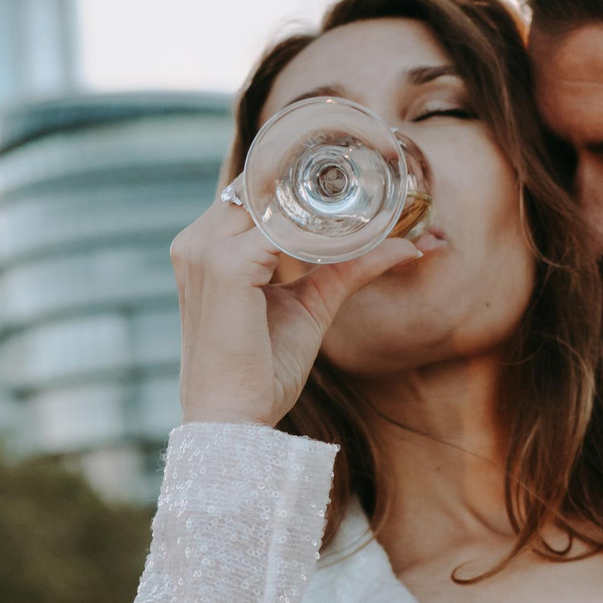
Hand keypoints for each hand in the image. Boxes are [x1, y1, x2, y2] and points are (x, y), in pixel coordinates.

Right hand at [170, 194, 421, 427]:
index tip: (353, 184)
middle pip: (261, 184)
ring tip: (370, 205)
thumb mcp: (311, 305)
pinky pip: (281, 231)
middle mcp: (197, 241)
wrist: (233, 420)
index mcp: (205, 247)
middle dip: (313, 184)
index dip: (299, 182)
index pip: (253, 191)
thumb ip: (347, 267)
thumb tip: (405, 246)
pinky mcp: (225, 268)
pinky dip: (319, 232)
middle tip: (372, 186)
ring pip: (271, 200)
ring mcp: (205, 251)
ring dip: (319, 204)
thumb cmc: (261, 371)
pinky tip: (354, 235)